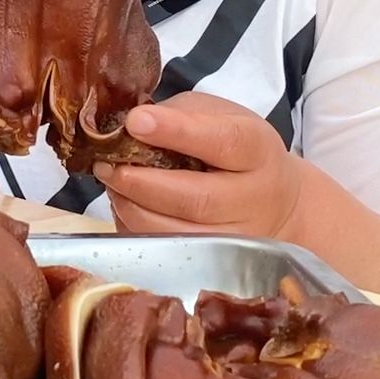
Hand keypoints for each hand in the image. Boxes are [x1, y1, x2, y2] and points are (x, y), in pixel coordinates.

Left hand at [94, 92, 306, 238]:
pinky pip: (163, 251)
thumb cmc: (234, 151)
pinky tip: (126, 204)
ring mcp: (235, 239)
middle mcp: (252, 199)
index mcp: (256, 150)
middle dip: (141, 182)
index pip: (222, 142)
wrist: (273, 202)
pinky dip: (134, 227)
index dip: (177, 131)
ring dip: (132, 207)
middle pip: (195, 199)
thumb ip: (181, 114)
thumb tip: (132, 123)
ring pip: (175, 233)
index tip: (136, 121)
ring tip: (112, 182)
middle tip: (106, 164)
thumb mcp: (219, 116)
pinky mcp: (213, 264)